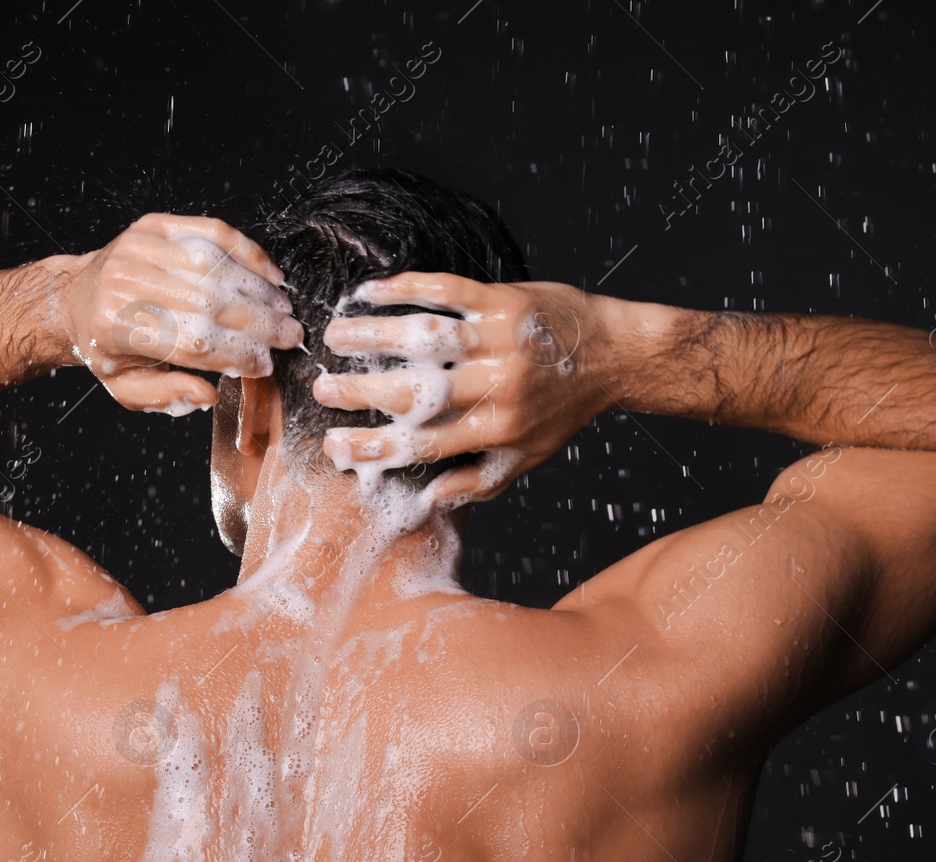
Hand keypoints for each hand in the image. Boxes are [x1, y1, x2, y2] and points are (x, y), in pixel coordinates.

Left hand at [61, 214, 303, 413]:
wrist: (73, 298)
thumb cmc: (104, 345)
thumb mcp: (126, 387)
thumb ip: (167, 395)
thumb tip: (209, 395)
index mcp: (118, 327)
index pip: (195, 342)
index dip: (238, 354)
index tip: (265, 364)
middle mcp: (127, 283)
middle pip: (211, 303)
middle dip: (259, 322)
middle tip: (290, 335)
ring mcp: (140, 248)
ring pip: (216, 267)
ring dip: (258, 289)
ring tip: (283, 308)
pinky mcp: (154, 225)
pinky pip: (211, 232)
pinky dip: (246, 251)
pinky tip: (268, 272)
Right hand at [315, 272, 609, 503]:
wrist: (615, 355)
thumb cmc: (563, 411)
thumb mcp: (526, 457)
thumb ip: (476, 481)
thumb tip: (426, 501)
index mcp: (498, 429)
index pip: (425, 443)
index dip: (375, 446)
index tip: (333, 445)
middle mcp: (498, 385)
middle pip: (418, 391)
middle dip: (362, 392)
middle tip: (321, 389)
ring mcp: (501, 338)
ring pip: (427, 336)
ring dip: (374, 334)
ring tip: (334, 335)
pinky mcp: (505, 299)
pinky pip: (448, 289)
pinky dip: (406, 287)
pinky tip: (371, 291)